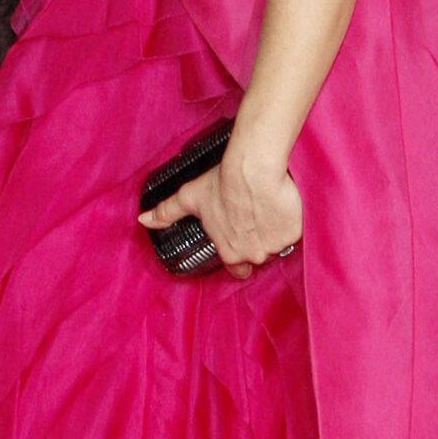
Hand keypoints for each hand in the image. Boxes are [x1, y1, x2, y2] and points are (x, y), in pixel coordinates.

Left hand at [138, 148, 302, 282]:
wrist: (253, 170)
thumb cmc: (221, 184)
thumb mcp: (190, 198)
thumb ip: (166, 213)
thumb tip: (142, 220)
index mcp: (230, 252)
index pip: (236, 269)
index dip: (238, 255)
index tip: (241, 238)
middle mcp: (253, 255)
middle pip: (259, 256)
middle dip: (258, 242)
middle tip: (255, 219)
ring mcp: (275, 246)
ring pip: (278, 245)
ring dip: (275, 232)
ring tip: (269, 209)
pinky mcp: (294, 233)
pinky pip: (295, 232)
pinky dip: (291, 222)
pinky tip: (283, 206)